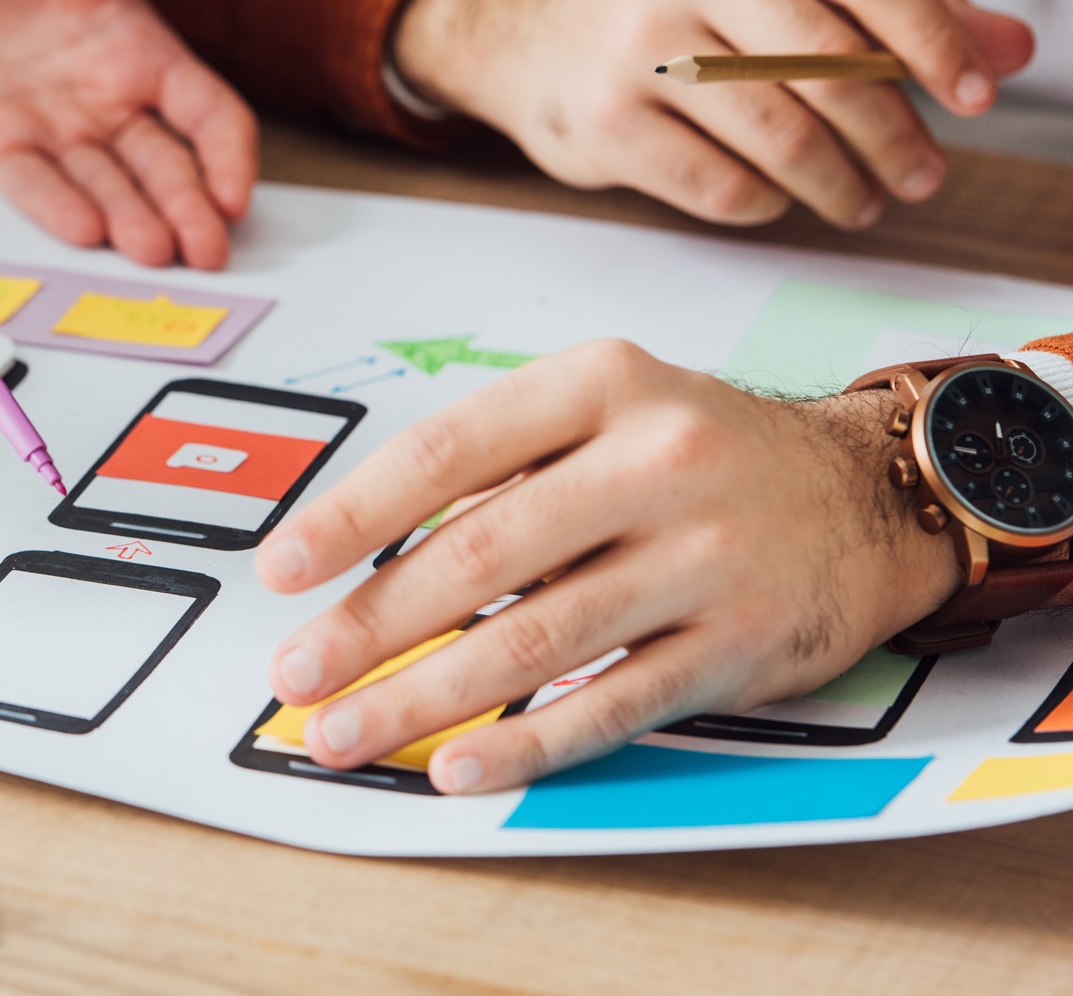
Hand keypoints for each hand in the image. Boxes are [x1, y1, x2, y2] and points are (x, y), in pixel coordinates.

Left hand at [0, 0, 256, 269]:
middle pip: (165, 169)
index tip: (235, 194)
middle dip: (189, 212)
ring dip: (134, 222)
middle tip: (205, 252)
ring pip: (107, 190)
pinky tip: (89, 232)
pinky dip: (61, 211)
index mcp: (138, 48)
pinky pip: (33, 188)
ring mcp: (49, 130)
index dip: (228, 157)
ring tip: (151, 249)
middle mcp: (103, 100)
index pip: (206, 115)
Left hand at [253, 341, 958, 793]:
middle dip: (370, 625)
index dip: (350, 516)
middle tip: (297, 674)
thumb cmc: (702, 449)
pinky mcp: (738, 644)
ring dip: (424, 696)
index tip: (282, 570)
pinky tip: (459, 764)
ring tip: (347, 730)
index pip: (445, 451)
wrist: (868, 489)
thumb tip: (365, 555)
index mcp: (599, 385)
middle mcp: (654, 461)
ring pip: (535, 639)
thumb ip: (498, 464)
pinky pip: (612, 704)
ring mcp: (703, 556)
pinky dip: (527, 742)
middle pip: (478, 554)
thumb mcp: (603, 407)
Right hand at [395, 0, 1035, 229]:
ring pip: (780, 134)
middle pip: (829, 61)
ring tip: (866, 200)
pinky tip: (780, 197)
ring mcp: (633, 44)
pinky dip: (768, 203)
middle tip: (925, 175)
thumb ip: (889, 5)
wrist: (527, 32)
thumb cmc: (677, 1)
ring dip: (841, 183)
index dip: (934, 41)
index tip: (973, 97)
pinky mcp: (605, 123)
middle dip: (893, 132)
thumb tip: (1010, 48)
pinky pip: (722, 186)